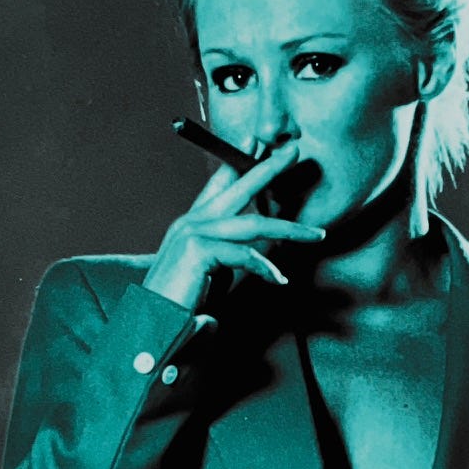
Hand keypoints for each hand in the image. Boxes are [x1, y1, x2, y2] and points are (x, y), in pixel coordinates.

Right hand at [143, 144, 324, 311]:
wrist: (151, 325)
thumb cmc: (180, 303)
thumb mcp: (208, 272)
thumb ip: (226, 256)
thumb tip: (255, 254)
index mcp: (192, 224)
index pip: (219, 184)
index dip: (238, 163)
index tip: (256, 144)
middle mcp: (191, 222)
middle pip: (238, 188)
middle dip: (268, 168)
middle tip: (293, 151)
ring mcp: (193, 233)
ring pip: (252, 223)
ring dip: (290, 229)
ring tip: (317, 235)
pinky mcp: (197, 250)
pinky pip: (243, 254)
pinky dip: (265, 268)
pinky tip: (279, 279)